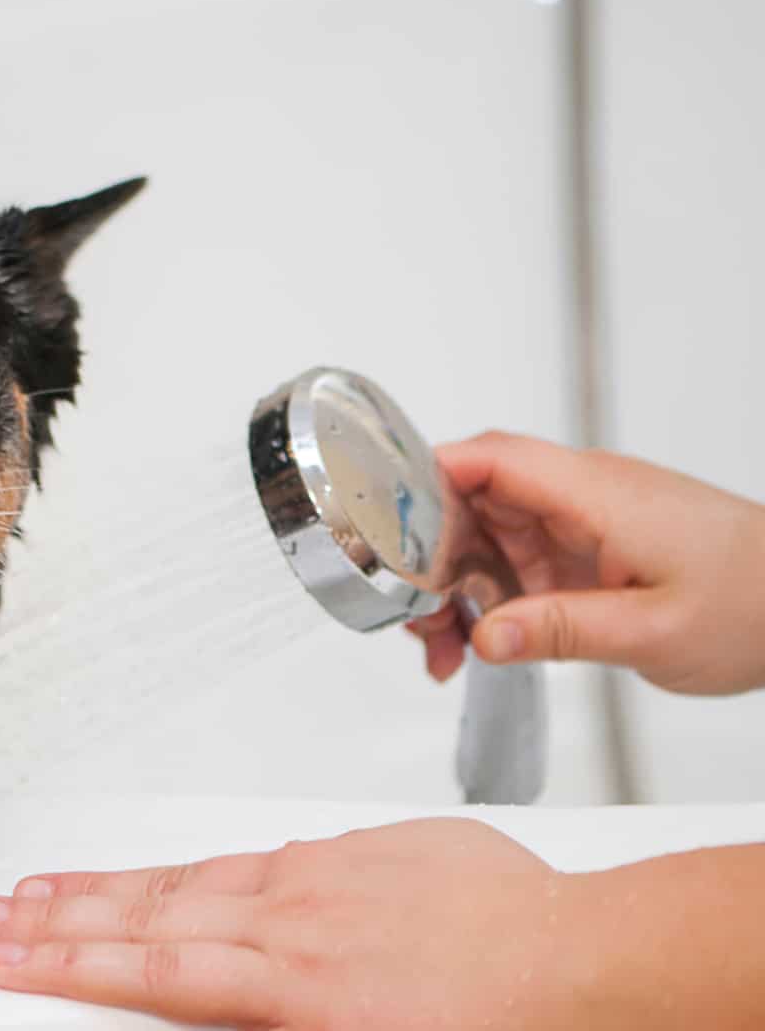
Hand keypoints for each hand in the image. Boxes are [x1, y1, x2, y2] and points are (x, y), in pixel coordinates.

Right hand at [0, 819, 586, 1028]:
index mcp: (292, 987)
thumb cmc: (504, 1030)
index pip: (151, 972)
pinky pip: (255, 856)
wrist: (585, 962)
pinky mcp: (357, 851)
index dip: (70, 965)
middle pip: (150, 916)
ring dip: (111, 886)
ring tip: (49, 887)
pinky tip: (166, 874)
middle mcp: (291, 922)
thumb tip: (220, 1011)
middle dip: (61, 919)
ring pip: (190, 879)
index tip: (12, 958)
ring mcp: (321, 879)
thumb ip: (279, 1026)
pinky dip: (194, 866)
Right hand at [407, 432, 764, 694]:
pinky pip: (516, 566)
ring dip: (453, 589)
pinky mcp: (585, 553)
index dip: (426, 478)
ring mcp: (580, 524)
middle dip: (428, 557)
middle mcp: (580, 498)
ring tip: (439, 648)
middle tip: (410, 616)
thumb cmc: (757, 604)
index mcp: (594, 494)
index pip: (491, 459)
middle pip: (471, 502)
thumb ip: (564, 631)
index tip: (381, 519)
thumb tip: (484, 637)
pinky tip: (477, 645)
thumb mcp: (655, 632)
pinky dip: (488, 602)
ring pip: (486, 538)